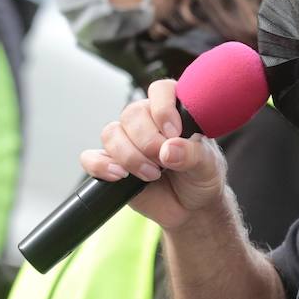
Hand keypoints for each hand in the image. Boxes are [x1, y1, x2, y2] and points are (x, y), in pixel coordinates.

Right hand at [79, 79, 229, 230]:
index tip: (173, 133)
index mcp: (173, 111)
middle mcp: (147, 121)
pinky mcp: (110, 164)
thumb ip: (192, 154)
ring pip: (111, 134)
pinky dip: (101, 166)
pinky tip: (121, 176)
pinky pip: (91, 158)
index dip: (163, 108)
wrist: (192, 208)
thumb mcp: (208, 165)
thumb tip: (168, 149)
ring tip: (152, 175)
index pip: (161, 90)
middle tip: (164, 162)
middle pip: (131, 114)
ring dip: (130, 157)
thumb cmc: (202, 178)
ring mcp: (127, 142)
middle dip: (147, 141)